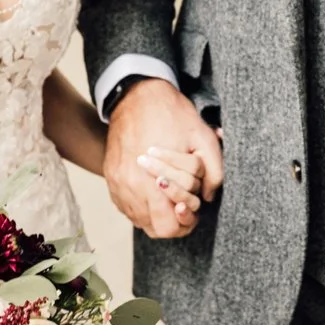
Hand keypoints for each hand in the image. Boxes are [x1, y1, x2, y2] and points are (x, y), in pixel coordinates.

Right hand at [104, 78, 221, 239]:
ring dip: (156, 214)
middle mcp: (130, 188)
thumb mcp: (203, 139)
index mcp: (152, 181)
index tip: (192, 207)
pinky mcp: (111, 178)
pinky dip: (141, 205)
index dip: (185, 223)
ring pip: (138, 220)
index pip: (167, 227)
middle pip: (153, 228)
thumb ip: (213, 174)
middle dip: (172, 220)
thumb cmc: (172, 115)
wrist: (137, 96)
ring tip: (169, 196)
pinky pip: (126, 206)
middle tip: (183, 204)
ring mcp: (117, 184)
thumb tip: (207, 198)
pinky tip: (152, 191)